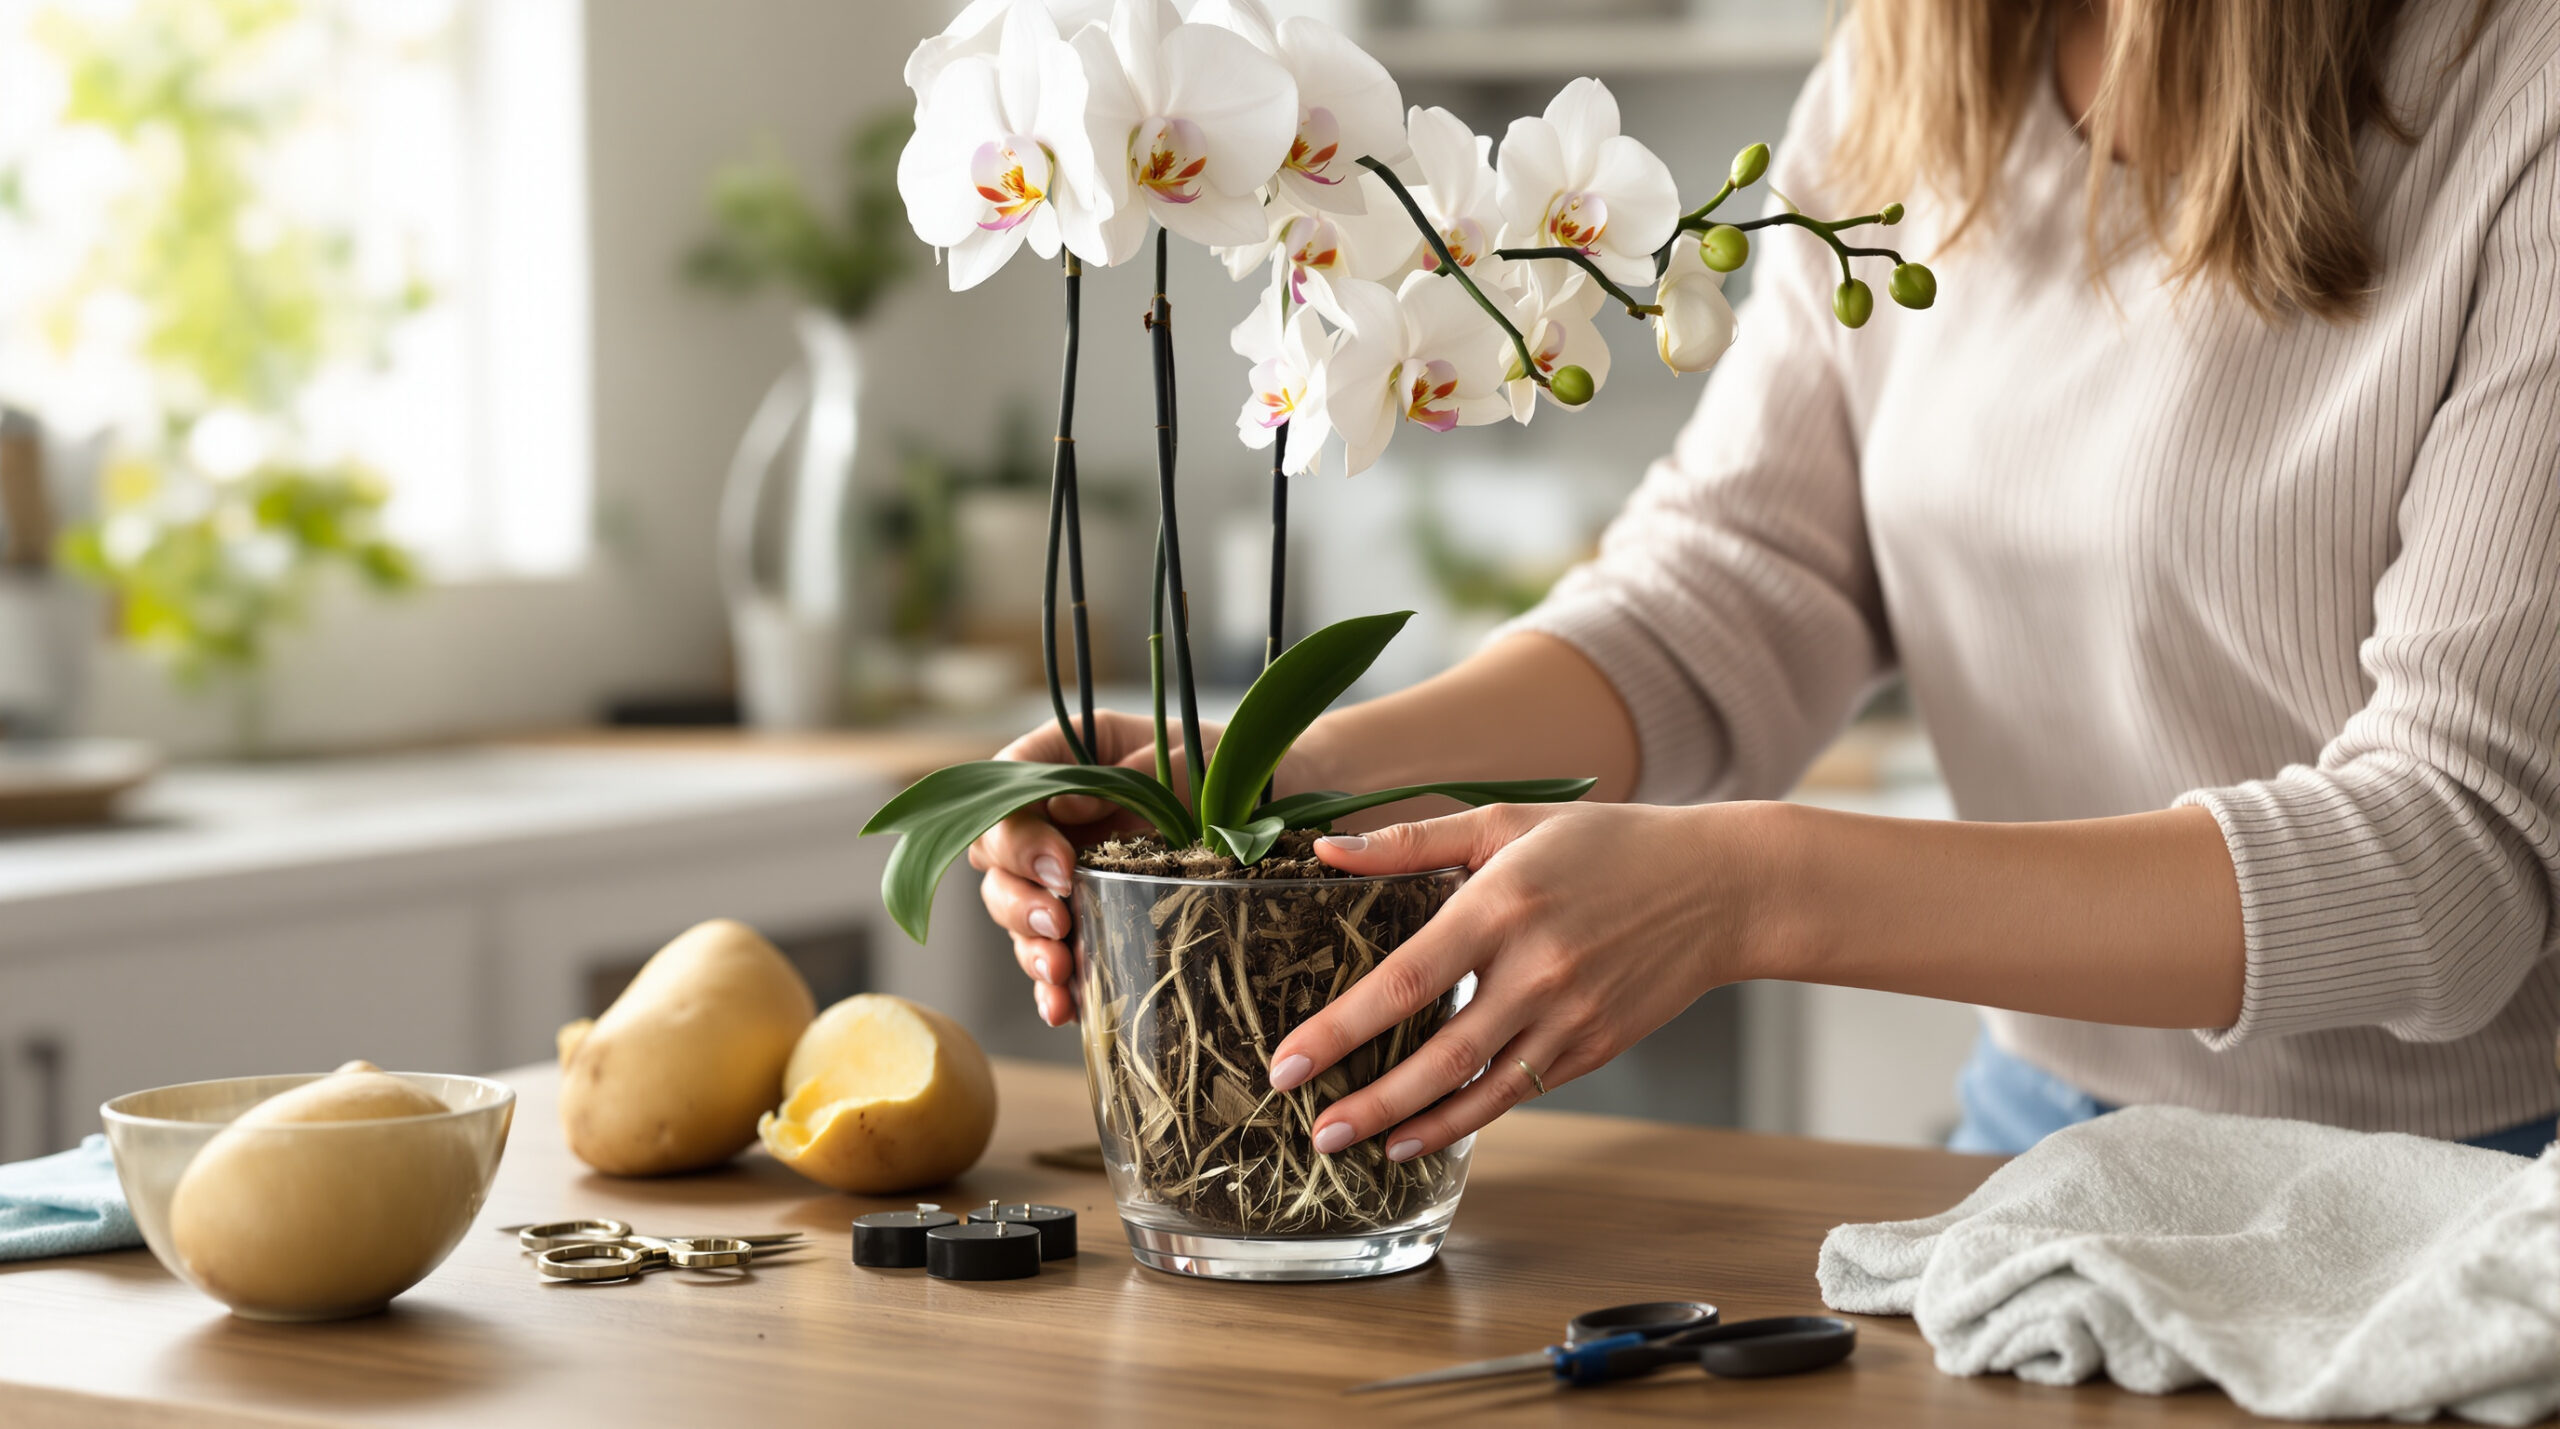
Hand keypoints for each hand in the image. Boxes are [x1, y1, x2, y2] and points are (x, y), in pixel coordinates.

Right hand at [967, 711, 1222, 1028]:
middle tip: (1059, 919)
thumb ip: (1134, 774)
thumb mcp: (1191, 758)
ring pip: (1015, 909)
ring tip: (1059, 969)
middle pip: (997, 858)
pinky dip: (1052, 983)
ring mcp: (1070, 866)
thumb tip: (1063, 807)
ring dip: (1028, 944)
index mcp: (1072, 757)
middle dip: (1018, 896)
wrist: (1288, 800)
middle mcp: (1058, 814)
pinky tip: (1061, 1006)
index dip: (1016, 832)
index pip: (1008, 789)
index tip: (1059, 863)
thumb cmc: (1237, 767)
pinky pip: (1055, 950)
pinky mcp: (1093, 914)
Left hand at [1265, 800, 1774, 1162]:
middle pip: (1437, 1056)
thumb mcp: (1508, 823)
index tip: (1288, 1063)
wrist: (1719, 888)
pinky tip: (1423, 1134)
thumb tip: (1326, 853)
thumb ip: (1412, 841)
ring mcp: (1569, 1018)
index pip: (1404, 981)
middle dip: (1368, 1101)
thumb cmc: (1605, 845)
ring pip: (1479, 1090)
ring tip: (1359, 1145)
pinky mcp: (1595, 1047)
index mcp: (1501, 907)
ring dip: (1414, 1126)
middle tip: (1315, 1130)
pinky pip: (1519, 1092)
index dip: (1341, 1028)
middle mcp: (1535, 971)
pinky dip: (1469, 1119)